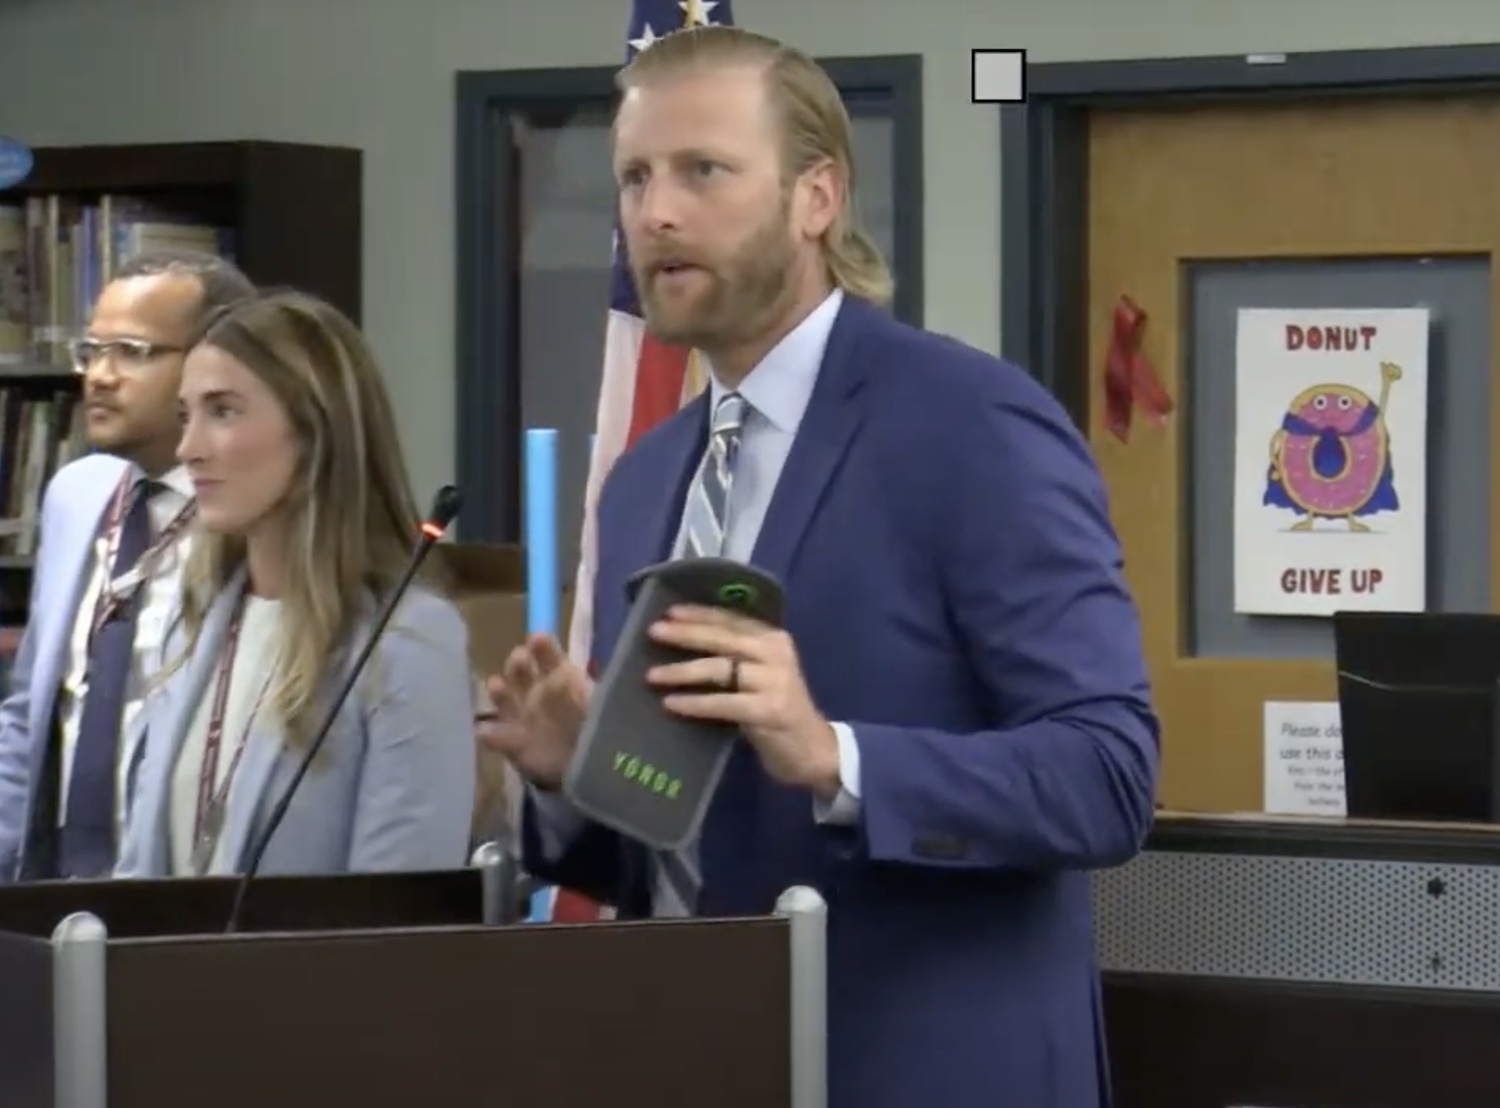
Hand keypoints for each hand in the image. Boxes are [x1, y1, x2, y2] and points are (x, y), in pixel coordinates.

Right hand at [478, 633, 591, 791]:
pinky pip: (493, 736)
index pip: (547, 656)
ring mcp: (520, 717)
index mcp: (559, 678)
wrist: (588, 768)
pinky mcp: (510, 743)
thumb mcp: (601, 703)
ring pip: (504, 699)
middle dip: (518, 664)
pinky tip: (485, 730)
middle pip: (521, 671)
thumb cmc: (597, 727)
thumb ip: (592, 692)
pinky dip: (489, 733)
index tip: (537, 638)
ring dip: (499, 692)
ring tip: (496, 685)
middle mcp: (536, 692)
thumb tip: (594, 678)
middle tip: (519, 659)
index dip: (542, 647)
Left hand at [646, 605, 839, 797]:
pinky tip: (672, 704)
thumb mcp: (760, 675)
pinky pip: (723, 703)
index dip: (699, 614)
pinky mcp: (769, 710)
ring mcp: (774, 681)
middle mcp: (775, 653)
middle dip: (685, 634)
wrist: (813, 750)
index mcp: (773, 639)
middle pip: (722, 638)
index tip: (668, 612)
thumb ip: (734, 657)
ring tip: (652, 675)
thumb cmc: (776, 710)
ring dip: (682, 671)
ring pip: (720, 669)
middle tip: (653, 633)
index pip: (731, 619)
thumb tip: (682, 642)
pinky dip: (695, 703)